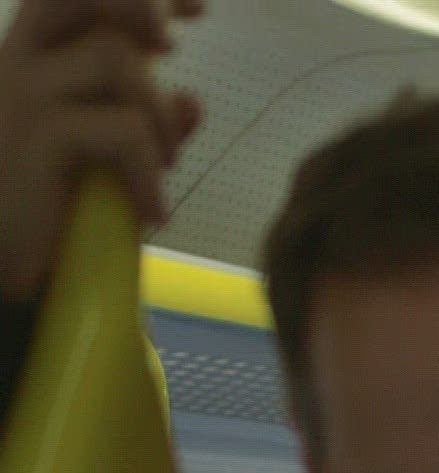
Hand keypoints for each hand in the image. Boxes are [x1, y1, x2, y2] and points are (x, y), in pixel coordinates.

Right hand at [0, 0, 204, 301]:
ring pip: (116, 59)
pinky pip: (121, 130)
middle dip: (140, 4)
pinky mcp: (32, 137)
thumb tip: (193, 99)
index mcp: (34, 57)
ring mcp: (20, 95)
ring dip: (161, 115)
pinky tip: (151, 213)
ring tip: (164, 166)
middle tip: (172, 48)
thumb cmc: (49, 207)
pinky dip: (150, 173)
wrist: (2, 260)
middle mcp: (18, 62)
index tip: (198, 8)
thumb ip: (146, 122)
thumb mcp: (105, 157)